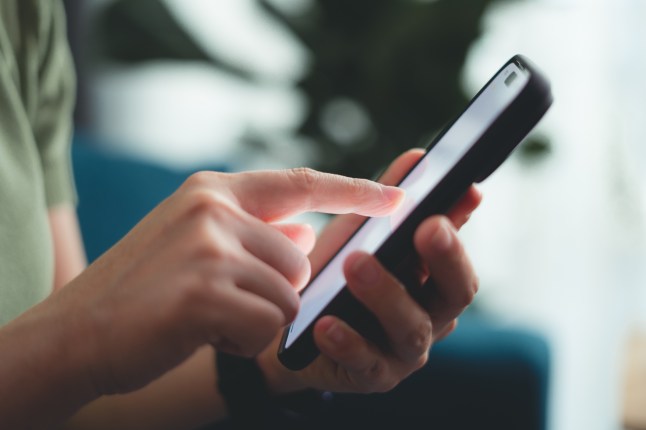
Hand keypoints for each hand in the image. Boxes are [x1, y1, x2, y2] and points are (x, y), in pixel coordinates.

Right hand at [27, 168, 403, 396]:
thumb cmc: (144, 291)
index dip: (355, 190)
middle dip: (275, 290)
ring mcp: (208, 248)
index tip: (399, 196)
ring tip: (207, 316)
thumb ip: (253, 233)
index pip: (302, 182)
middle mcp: (212, 209)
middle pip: (299, 258)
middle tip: (221, 300)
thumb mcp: (195, 244)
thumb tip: (306, 234)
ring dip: (257, 317)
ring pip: (289, 295)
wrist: (76, 333)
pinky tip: (202, 333)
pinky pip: (267, 325)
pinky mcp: (205, 293)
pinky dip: (243, 338)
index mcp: (212, 191)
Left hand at [258, 150, 480, 393]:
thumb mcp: (359, 233)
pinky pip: (366, 363)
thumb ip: (389, 200)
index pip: (459, 253)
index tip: (466, 188)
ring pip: (412, 328)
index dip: (464, 224)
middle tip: (425, 226)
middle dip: (445, 258)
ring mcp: (404, 351)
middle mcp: (431, 316)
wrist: (292, 329)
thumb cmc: (334, 275)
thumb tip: (419, 158)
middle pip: (455, 293)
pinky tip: (325, 324)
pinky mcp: (372, 376)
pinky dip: (348, 342)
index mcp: (433, 281)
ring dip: (386, 294)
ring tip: (355, 264)